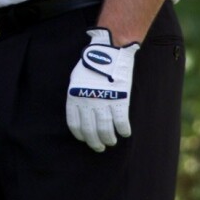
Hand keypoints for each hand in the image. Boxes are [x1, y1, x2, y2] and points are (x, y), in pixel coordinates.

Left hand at [66, 27, 139, 151]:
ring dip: (109, 139)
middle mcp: (87, 102)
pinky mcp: (119, 100)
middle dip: (95, 142)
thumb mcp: (76, 79)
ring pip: (105, 130)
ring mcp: (104, 102)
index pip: (74, 124)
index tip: (85, 139)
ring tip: (111, 141)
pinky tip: (124, 133)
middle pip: (90, 130)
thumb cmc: (91, 65)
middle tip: (100, 147)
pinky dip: (123, 130)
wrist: (108, 52)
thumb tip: (79, 112)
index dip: (80, 135)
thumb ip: (78, 95)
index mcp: (74, 97)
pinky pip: (121, 122)